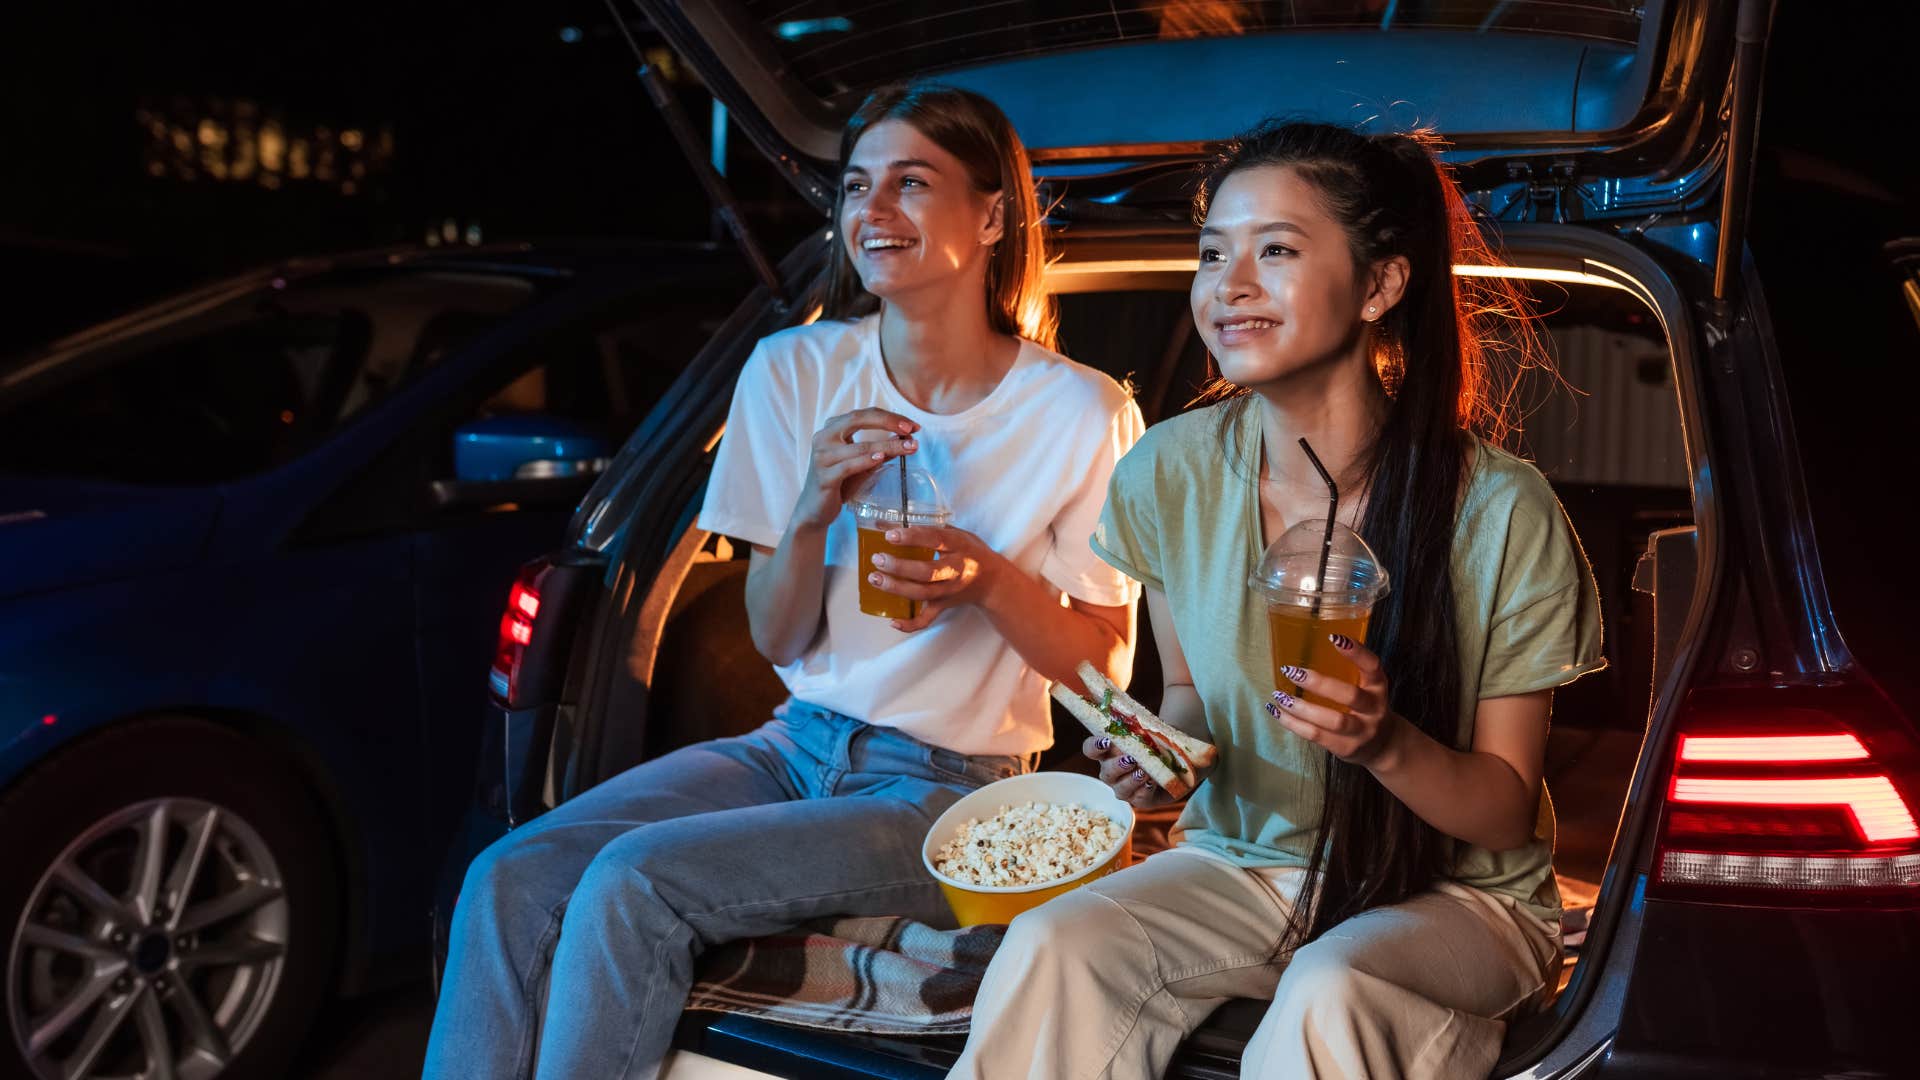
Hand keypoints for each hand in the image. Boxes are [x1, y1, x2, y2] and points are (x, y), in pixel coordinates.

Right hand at [791, 408, 918, 532]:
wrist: (815, 510)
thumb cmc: (840, 484)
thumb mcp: (863, 463)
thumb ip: (881, 450)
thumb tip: (907, 439)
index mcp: (832, 429)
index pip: (863, 414)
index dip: (889, 417)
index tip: (912, 425)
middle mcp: (823, 437)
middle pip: (858, 419)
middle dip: (888, 422)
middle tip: (911, 429)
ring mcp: (822, 457)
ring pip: (859, 446)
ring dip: (887, 446)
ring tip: (909, 447)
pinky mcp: (824, 477)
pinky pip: (849, 466)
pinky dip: (866, 461)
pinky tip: (881, 458)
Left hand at [866, 524, 1002, 630]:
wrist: (992, 581)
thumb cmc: (970, 552)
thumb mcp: (956, 534)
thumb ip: (926, 529)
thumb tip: (885, 524)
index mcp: (959, 546)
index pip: (934, 540)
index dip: (911, 537)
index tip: (890, 535)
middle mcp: (955, 570)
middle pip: (926, 572)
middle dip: (899, 567)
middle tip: (878, 559)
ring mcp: (949, 590)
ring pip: (922, 593)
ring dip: (896, 588)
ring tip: (875, 578)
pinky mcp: (944, 605)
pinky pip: (928, 619)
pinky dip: (910, 624)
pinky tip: (893, 621)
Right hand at [1082, 734, 1181, 808]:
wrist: (1176, 764)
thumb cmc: (1157, 744)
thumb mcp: (1149, 732)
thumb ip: (1142, 728)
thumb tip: (1142, 724)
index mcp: (1108, 753)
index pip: (1090, 749)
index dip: (1094, 746)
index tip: (1106, 741)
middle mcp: (1112, 772)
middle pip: (1105, 772)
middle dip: (1117, 766)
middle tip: (1130, 759)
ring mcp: (1124, 788)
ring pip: (1121, 789)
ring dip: (1132, 780)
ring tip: (1144, 773)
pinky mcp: (1140, 800)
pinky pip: (1139, 799)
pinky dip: (1145, 790)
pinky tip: (1152, 783)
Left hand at [1265, 633, 1406, 768]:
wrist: (1383, 746)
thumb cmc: (1366, 708)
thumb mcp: (1367, 687)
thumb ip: (1348, 672)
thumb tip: (1304, 648)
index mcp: (1378, 687)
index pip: (1372, 666)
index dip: (1356, 652)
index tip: (1333, 637)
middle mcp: (1374, 709)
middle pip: (1350, 696)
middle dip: (1319, 683)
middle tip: (1291, 671)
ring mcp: (1361, 731)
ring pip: (1332, 720)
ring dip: (1302, 708)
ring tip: (1280, 696)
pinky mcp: (1345, 748)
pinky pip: (1317, 736)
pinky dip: (1294, 724)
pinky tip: (1277, 712)